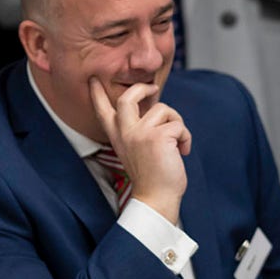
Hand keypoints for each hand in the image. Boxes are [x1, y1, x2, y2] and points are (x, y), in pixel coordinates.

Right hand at [89, 78, 190, 222]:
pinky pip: (178, 125)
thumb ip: (138, 129)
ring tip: (177, 143)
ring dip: (176, 123)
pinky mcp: (158, 137)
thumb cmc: (152, 176)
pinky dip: (185, 137)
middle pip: (128, 97)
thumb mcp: (137, 149)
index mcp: (117, 136)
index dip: (97, 93)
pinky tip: (183, 151)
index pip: (102, 110)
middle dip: (143, 88)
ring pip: (163, 109)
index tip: (93, 79)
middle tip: (154, 89)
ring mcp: (140, 133)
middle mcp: (124, 132)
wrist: (157, 199)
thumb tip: (154, 106)